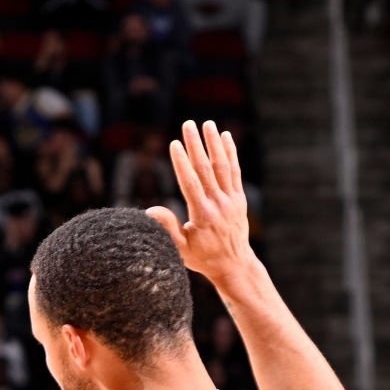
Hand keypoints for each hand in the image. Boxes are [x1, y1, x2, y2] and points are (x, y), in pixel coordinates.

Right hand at [147, 119, 254, 293]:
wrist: (233, 265)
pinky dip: (230, 153)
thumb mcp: (181, 249)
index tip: (174, 144)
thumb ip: (167, 229)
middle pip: (205, 169)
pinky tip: (225, 137)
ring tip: (207, 124)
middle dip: (196, 145)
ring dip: (214, 143)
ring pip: (222, 167)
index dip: (182, 162)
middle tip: (188, 125)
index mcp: (202, 215)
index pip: (190, 183)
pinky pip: (235, 172)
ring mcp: (231, 200)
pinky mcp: (239, 199)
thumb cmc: (203, 258)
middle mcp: (218, 204)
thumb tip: (150, 211)